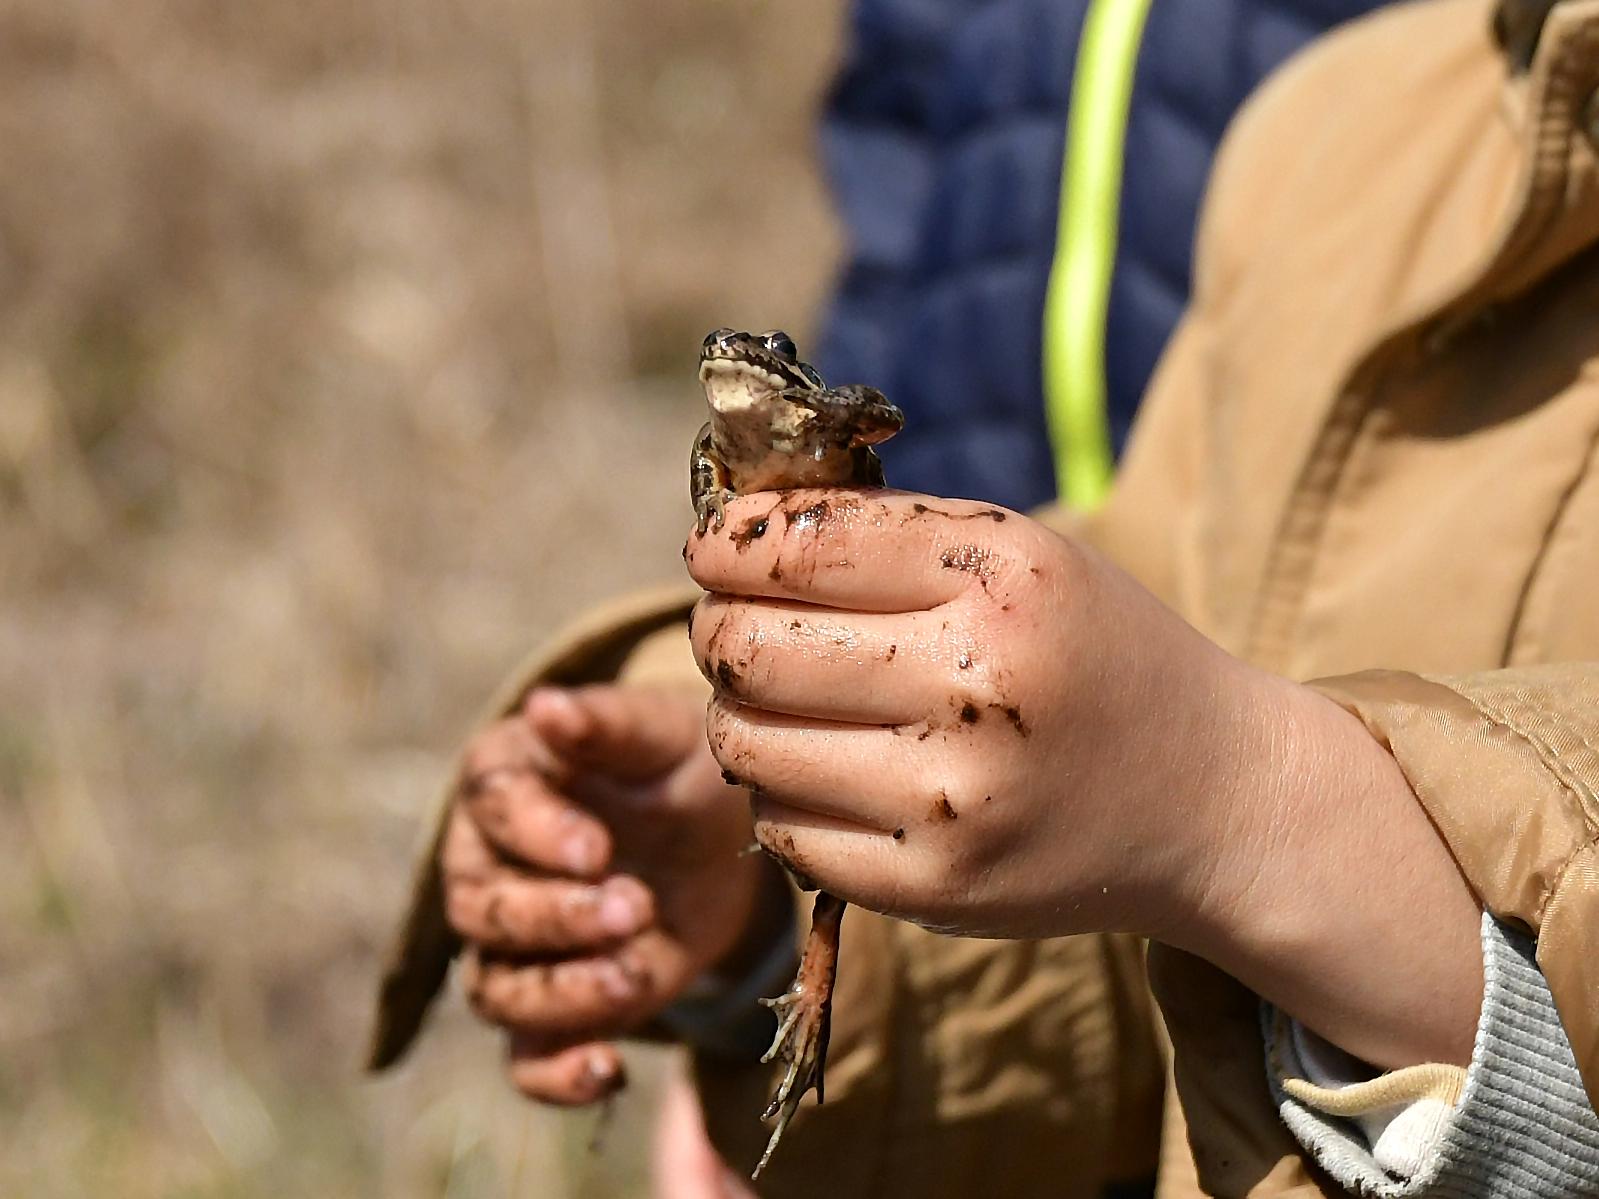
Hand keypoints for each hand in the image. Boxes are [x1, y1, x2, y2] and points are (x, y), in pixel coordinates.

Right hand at [441, 684, 778, 1103]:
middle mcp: (488, 868)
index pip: (492, 810)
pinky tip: (609, 1070)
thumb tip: (547, 706)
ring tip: (633, 971)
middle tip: (634, 905)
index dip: (537, 834)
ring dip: (560, 993)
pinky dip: (556, 1076)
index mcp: (503, 783)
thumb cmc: (676, 764)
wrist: (719, 833)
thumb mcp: (658, 731)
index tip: (596, 848)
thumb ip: (604, 722)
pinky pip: (527, 1061)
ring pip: (496, 990)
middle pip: (482, 910)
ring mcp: (515, 947)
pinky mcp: (557, 1009)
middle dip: (556, 918)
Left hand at [683, 488, 1252, 940]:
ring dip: (735, 711)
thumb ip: (892, 533)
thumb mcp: (1027, 558)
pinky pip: (779, 829)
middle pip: (750, 647)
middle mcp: (979, 687)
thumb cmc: (1097, 654)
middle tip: (728, 623)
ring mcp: (952, 801)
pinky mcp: (934, 890)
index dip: (726, 542)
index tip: (711, 547)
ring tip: (776, 697)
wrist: (1213, 800)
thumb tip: (733, 529)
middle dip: (715, 626)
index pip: (800, 546)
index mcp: (1005, 578)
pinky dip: (778, 791)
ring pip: (744, 743)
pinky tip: (824, 769)